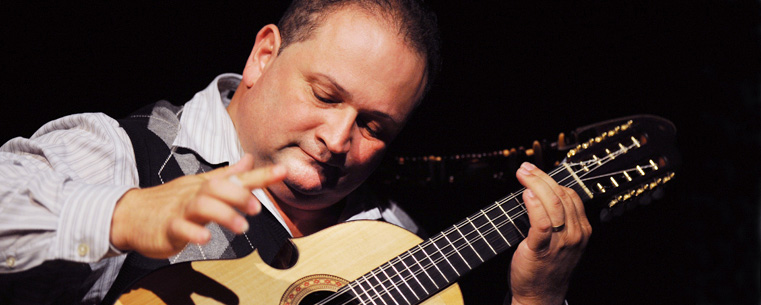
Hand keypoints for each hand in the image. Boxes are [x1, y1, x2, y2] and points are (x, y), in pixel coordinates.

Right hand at [110, 153, 286, 258]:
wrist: (129, 214)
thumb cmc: (169, 201)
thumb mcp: (200, 185)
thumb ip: (227, 175)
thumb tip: (249, 160)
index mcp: (206, 184)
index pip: (237, 177)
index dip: (261, 175)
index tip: (283, 171)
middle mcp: (195, 193)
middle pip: (217, 187)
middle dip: (239, 195)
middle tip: (257, 208)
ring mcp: (180, 210)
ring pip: (202, 205)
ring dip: (224, 214)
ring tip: (241, 227)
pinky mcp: (167, 228)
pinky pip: (180, 228)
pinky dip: (194, 233)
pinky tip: (206, 238)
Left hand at [510, 162, 591, 304]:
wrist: (541, 296)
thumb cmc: (547, 266)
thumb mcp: (561, 241)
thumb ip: (557, 219)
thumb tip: (539, 193)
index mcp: (581, 229)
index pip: (570, 195)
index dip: (551, 179)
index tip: (534, 171)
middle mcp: (574, 234)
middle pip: (561, 196)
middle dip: (541, 177)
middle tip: (525, 168)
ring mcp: (560, 243)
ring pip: (553, 205)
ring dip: (536, 185)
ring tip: (523, 175)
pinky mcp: (542, 250)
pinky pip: (541, 223)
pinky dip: (534, 206)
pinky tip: (526, 195)